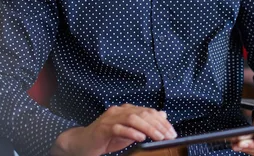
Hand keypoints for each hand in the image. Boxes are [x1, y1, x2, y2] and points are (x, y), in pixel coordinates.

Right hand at [51, 104, 176, 155]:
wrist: (82, 144)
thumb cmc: (106, 138)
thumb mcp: (128, 131)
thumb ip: (144, 123)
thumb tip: (163, 115)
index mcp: (126, 110)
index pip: (148, 112)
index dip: (162, 121)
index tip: (172, 132)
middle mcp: (119, 111)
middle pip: (143, 114)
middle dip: (158, 125)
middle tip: (169, 136)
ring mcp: (110, 118)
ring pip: (133, 119)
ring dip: (148, 128)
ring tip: (159, 137)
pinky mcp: (103, 129)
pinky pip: (119, 128)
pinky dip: (131, 133)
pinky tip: (140, 138)